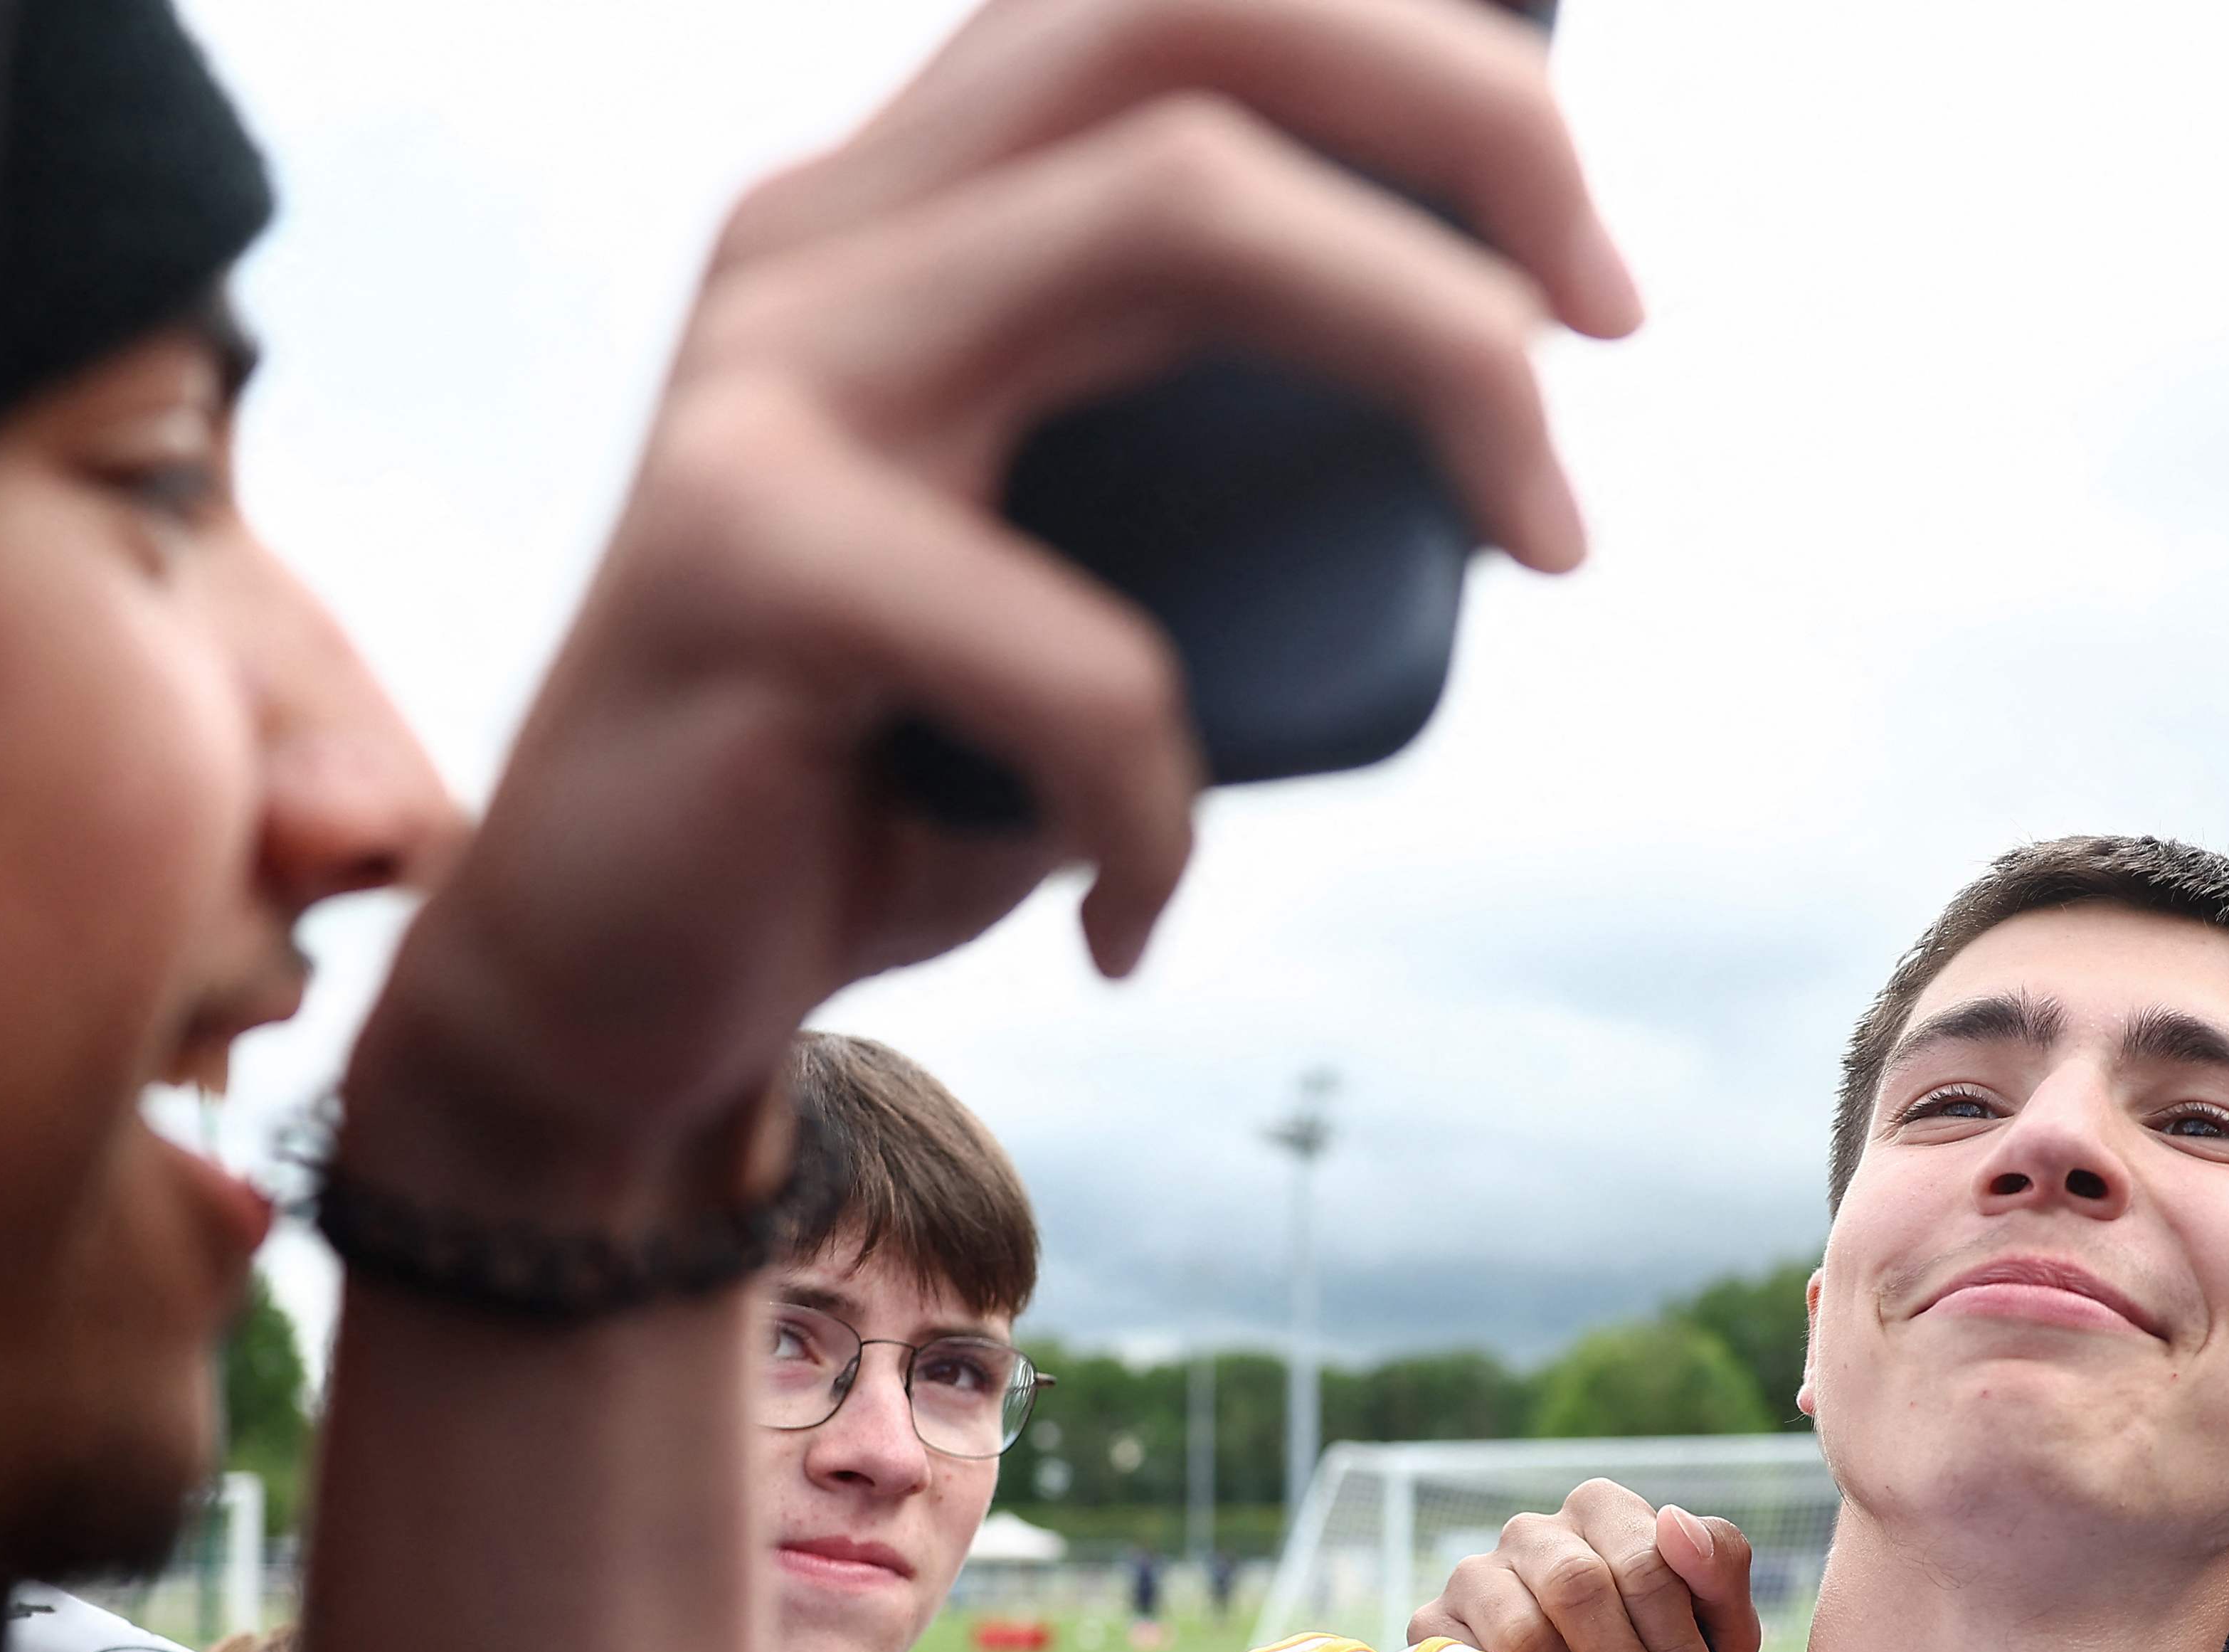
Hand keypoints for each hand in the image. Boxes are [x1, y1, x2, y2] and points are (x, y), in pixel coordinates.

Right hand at [345, 0, 1639, 1212]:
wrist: (615, 977)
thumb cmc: (883, 766)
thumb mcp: (1071, 555)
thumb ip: (1195, 435)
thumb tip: (1492, 381)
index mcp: (916, 199)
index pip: (1186, 0)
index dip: (1431, 57)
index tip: (1592, 263)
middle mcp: (831, 231)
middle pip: (1193, 18)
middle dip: (1468, 122)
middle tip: (1614, 321)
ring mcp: (768, 375)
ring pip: (1172, 212)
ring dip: (1431, 358)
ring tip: (1543, 539)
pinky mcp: (730, 555)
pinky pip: (1075, 645)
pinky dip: (1167, 798)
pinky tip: (1141, 905)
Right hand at [1409, 1480, 1757, 1651]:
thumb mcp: (1714, 1622)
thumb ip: (1716, 1567)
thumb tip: (1674, 1523)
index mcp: (1602, 1510)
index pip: (1645, 1564)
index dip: (1678, 1649)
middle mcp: (1533, 1531)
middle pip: (1578, 1588)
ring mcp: (1476, 1574)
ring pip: (1520, 1632)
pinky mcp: (1432, 1625)